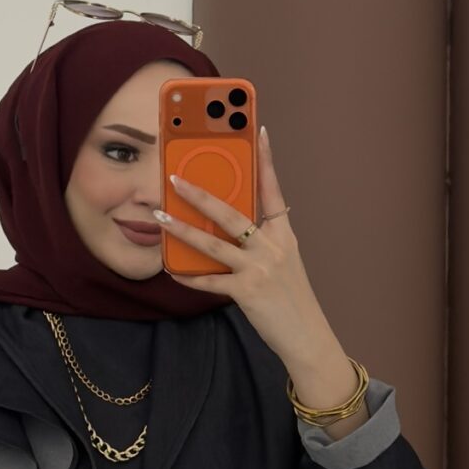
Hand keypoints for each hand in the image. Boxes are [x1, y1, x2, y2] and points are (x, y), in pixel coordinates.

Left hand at [153, 125, 332, 362]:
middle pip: (231, 212)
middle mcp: (272, 246)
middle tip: (175, 179)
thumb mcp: (285, 263)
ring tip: (160, 217)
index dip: (266, 160)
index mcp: (284, 235)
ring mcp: (259, 268)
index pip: (273, 190)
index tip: (258, 131)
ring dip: (182, 230)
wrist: (307, 337)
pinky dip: (189, 276)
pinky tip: (172, 270)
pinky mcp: (247, 291)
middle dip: (200, 194)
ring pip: (213, 243)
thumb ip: (262, 243)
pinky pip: (210, 280)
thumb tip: (229, 232)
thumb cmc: (293, 300)